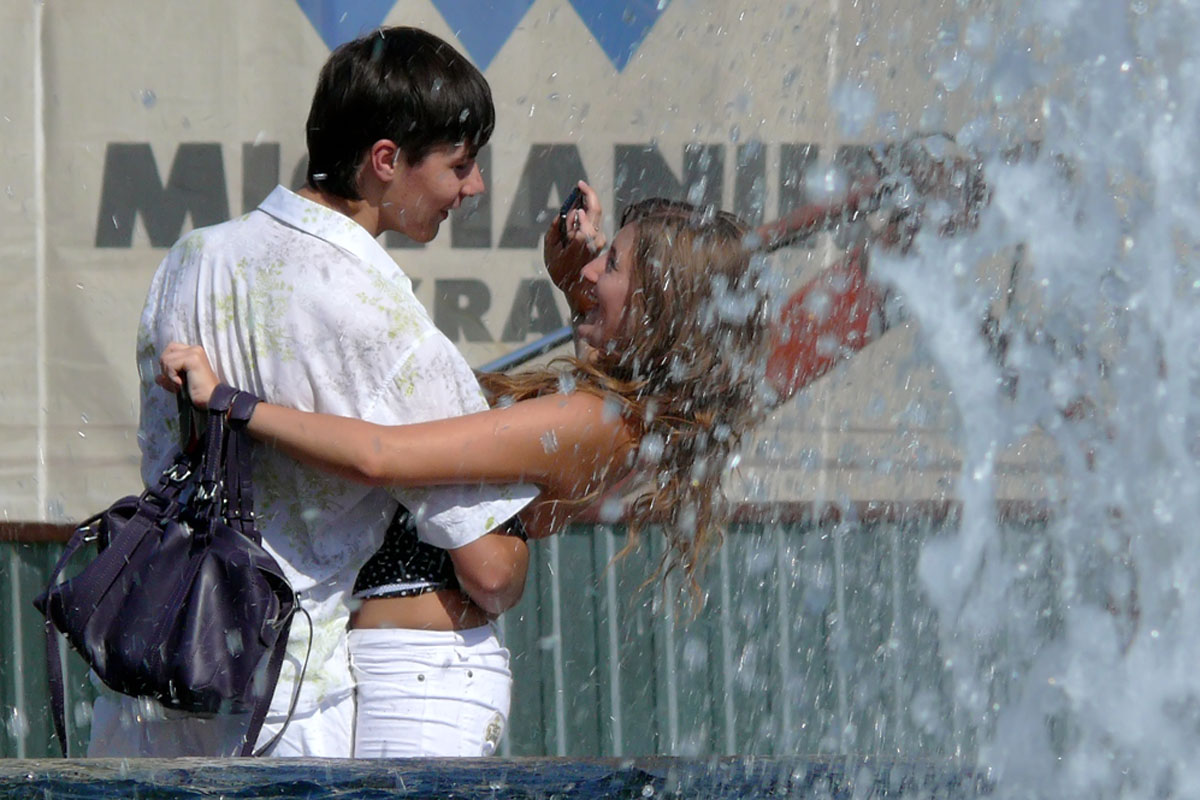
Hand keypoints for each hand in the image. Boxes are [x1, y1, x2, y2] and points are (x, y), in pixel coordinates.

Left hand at [157, 342, 219, 409]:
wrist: (212, 399)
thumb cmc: (198, 392)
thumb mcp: (179, 383)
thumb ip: (168, 378)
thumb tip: (157, 378)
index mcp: (194, 352)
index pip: (171, 349)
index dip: (168, 365)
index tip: (176, 379)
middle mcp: (195, 348)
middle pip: (167, 352)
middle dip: (166, 368)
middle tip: (176, 381)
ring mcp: (194, 352)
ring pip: (166, 359)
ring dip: (168, 375)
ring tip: (179, 383)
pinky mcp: (193, 359)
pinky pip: (170, 364)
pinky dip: (171, 377)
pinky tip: (181, 383)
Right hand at [543, 180, 604, 295]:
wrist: (576, 286)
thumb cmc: (559, 267)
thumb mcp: (550, 249)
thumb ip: (556, 229)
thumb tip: (564, 214)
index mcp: (579, 240)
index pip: (582, 216)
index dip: (577, 207)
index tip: (575, 193)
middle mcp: (593, 238)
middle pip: (595, 209)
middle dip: (588, 194)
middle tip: (581, 184)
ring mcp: (599, 240)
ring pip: (595, 215)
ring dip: (587, 204)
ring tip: (578, 197)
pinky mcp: (601, 241)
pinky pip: (595, 223)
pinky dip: (587, 215)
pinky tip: (580, 212)